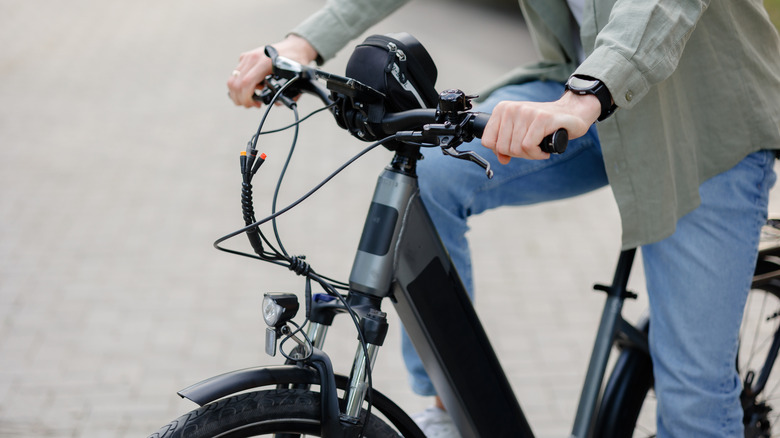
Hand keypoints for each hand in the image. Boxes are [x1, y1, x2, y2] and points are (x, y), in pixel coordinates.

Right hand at [227, 34, 317, 107]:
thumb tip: (277, 104)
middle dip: (240, 99)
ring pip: (232, 79)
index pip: (246, 83)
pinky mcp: (245, 57)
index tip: (255, 104)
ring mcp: (247, 57)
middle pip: (235, 83)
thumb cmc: (295, 61)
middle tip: (251, 104)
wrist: (294, 47)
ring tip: (249, 99)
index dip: (246, 98)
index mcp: (264, 62)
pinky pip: (236, 75)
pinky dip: (239, 85)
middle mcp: (253, 58)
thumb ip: (288, 93)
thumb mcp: (295, 77)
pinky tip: (250, 88)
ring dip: (237, 93)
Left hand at [481, 92, 600, 163]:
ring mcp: (527, 112)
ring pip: (516, 149)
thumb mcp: (519, 131)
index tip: (515, 148)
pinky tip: (544, 150)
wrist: (573, 112)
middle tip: (532, 148)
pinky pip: (529, 146)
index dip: (501, 151)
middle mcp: (513, 108)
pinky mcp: (542, 118)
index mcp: (502, 109)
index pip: (488, 141)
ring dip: (530, 155)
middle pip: (503, 148)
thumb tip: (501, 159)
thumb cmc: (544, 124)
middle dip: (518, 154)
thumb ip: (505, 144)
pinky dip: (537, 154)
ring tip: (539, 147)